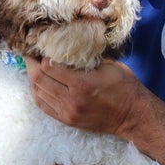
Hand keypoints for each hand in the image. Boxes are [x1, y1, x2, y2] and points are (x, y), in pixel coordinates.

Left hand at [25, 56, 141, 138]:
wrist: (133, 116)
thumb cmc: (125, 87)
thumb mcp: (109, 65)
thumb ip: (86, 56)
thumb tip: (66, 44)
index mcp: (82, 84)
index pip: (48, 66)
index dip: (42, 55)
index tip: (43, 46)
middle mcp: (71, 100)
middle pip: (38, 79)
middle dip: (32, 64)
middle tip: (32, 54)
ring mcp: (67, 112)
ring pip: (37, 92)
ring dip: (33, 77)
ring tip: (34, 66)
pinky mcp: (66, 120)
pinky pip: (42, 105)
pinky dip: (37, 92)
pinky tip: (39, 83)